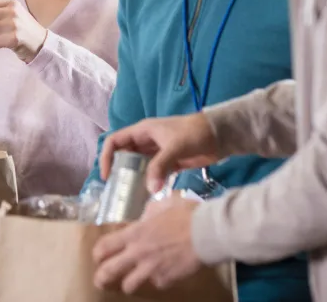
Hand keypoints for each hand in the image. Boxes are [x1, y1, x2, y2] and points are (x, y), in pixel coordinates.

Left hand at [93, 196, 202, 293]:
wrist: (206, 232)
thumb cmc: (186, 214)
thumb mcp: (163, 205)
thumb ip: (149, 213)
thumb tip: (146, 217)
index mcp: (135, 233)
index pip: (105, 246)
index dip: (98, 253)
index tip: (98, 256)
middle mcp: (138, 253)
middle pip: (109, 271)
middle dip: (101, 277)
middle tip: (100, 280)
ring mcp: (151, 269)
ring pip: (129, 285)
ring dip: (128, 283)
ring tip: (130, 282)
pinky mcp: (166, 280)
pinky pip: (157, 283)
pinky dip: (158, 280)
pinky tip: (164, 273)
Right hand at [100, 114, 220, 192]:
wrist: (220, 135)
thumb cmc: (195, 134)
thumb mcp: (175, 147)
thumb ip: (160, 166)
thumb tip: (149, 189)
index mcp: (143, 131)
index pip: (115, 141)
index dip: (106, 157)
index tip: (107, 176)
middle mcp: (146, 141)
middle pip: (124, 155)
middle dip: (118, 170)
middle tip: (116, 189)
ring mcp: (157, 152)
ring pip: (138, 165)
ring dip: (133, 178)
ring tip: (129, 195)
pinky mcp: (169, 162)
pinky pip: (152, 173)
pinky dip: (148, 182)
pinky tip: (148, 194)